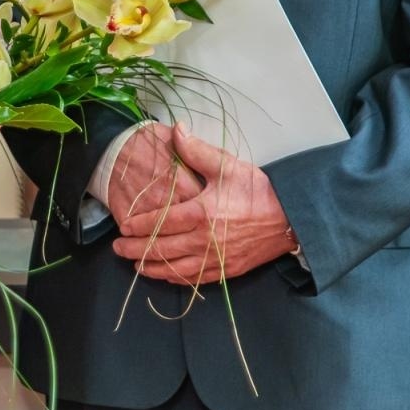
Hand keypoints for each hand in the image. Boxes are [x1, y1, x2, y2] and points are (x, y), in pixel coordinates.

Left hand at [113, 126, 294, 285]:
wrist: (291, 218)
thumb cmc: (258, 190)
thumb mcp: (227, 165)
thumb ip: (196, 150)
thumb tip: (176, 129)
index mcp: (201, 213)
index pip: (161, 222)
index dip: (139, 225)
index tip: (123, 226)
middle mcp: (205, 240)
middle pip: (162, 249)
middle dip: (136, 249)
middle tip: (118, 248)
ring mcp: (216, 259)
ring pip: (176, 268)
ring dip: (153, 267)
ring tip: (135, 265)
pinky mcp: (227, 270)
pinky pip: (195, 279)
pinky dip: (176, 278)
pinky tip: (165, 275)